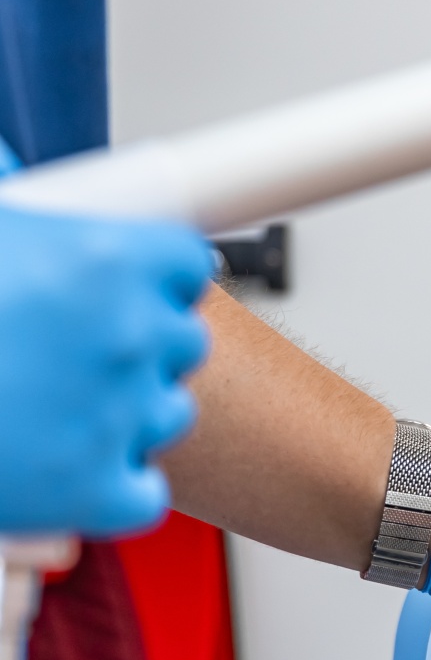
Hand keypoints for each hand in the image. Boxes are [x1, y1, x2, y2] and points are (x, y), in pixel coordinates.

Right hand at [0, 203, 211, 534]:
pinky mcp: (96, 493)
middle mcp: (132, 335)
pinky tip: (63, 466)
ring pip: (168, 412)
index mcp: (110, 257)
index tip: (130, 287)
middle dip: (138, 344)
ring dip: (126, 411)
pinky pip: (144, 491)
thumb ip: (10, 190)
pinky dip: (113, 487)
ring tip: (55, 405)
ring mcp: (121, 418)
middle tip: (74, 350)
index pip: (186, 264)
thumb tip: (14, 166)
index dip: (157, 277)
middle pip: (182, 340)